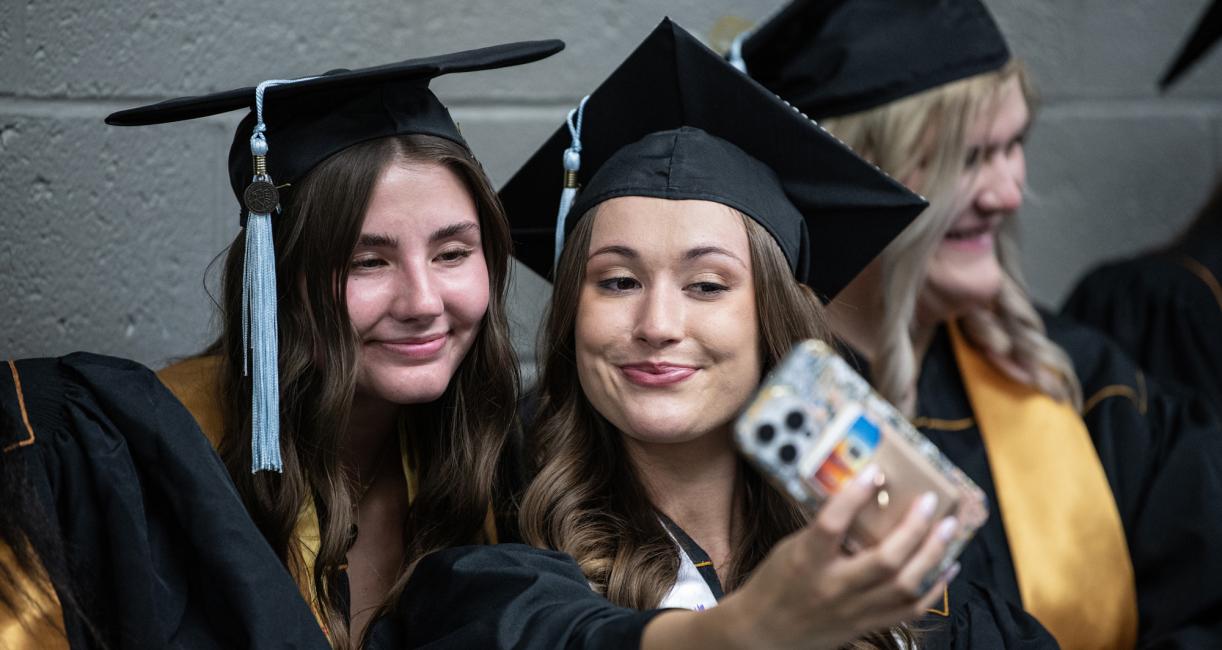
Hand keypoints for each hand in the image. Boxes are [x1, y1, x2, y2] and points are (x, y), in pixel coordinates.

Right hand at [645, 464, 958, 649]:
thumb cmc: (776, 584)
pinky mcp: (867, 626)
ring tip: (948, 528)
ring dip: (933, 554)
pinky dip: (935, 588)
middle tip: (931, 502)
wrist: (763, 632)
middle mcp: (833, 587)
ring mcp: (853, 610)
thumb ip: (824, 531)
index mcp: (806, 561)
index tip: (875, 472)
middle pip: (885, 560)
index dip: (854, 496)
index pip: (832, 525)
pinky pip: (910, 610)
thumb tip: (862, 501)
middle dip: (914, 528)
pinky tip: (947, 566)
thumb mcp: (791, 548)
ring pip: (905, 585)